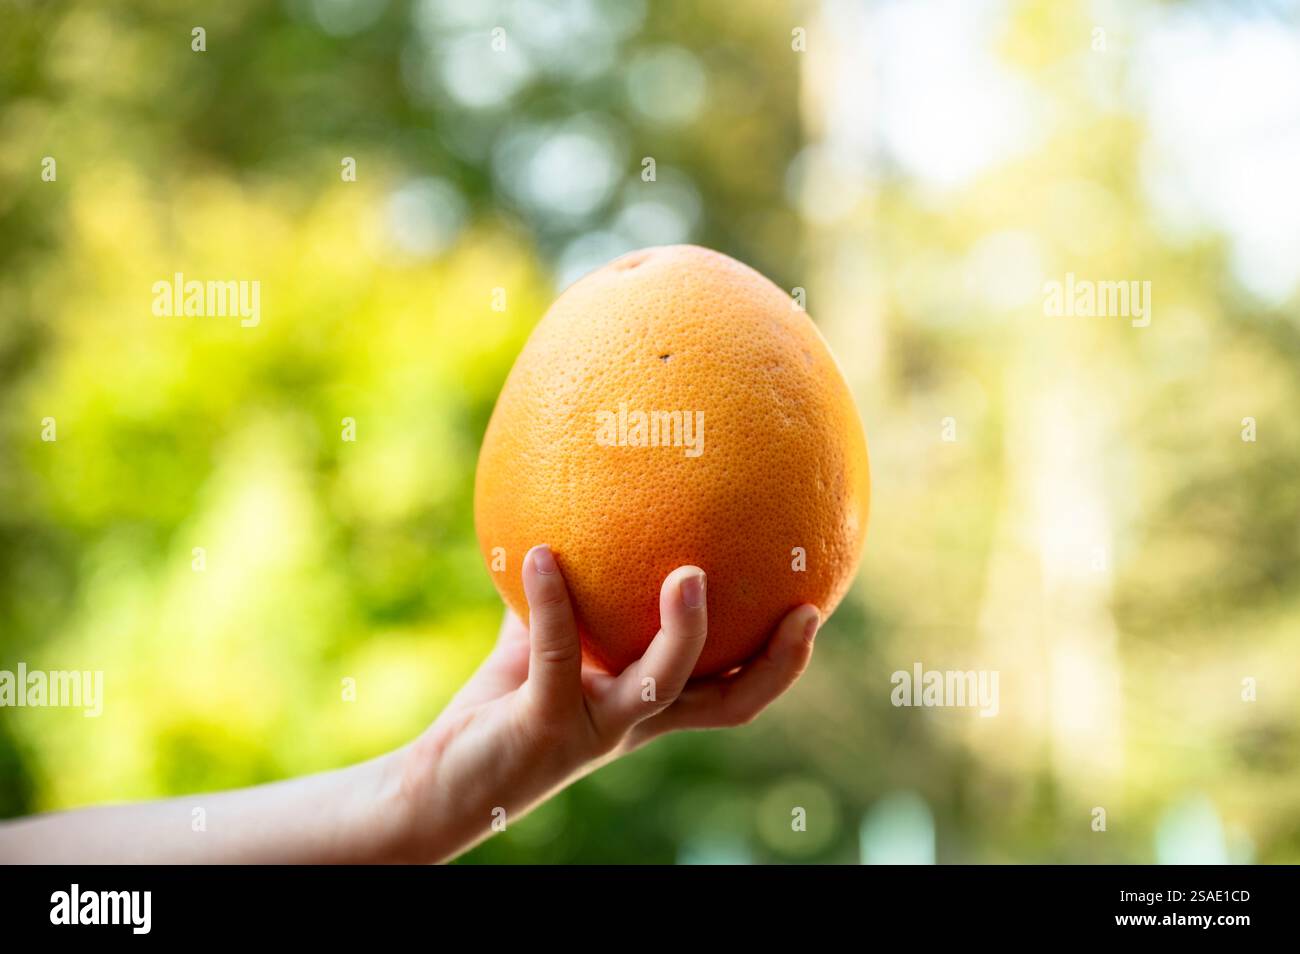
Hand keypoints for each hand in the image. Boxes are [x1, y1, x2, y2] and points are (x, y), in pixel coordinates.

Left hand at [390, 544, 820, 862]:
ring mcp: (595, 727)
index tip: (814, 606)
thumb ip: (571, 592)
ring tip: (688, 573)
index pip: (731, 690)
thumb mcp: (544, 640)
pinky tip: (540, 553)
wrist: (442, 781)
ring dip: (683, 631)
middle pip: (727, 702)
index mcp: (646, 704)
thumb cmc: (501, 705)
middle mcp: (634, 722)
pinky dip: (553, 600)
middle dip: (773, 662)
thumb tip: (581, 513)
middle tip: (804, 611)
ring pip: (662, 684)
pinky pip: (557, 653)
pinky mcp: (545, 726)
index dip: (779, 660)